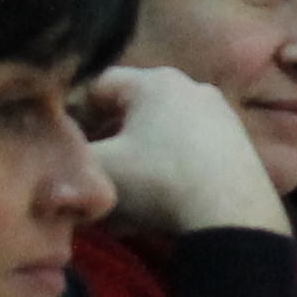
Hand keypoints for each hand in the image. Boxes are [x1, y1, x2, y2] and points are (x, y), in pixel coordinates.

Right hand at [77, 66, 288, 236]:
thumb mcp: (99, 166)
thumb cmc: (157, 180)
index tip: (63, 145)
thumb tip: (59, 154)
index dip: (72, 114)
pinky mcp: (237, 145)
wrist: (232, 214)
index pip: (97, 85)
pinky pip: (187, 152)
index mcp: (156, 81)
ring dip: (134, 161)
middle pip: (130, 110)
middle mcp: (192, 87)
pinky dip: (165, 172)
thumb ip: (68, 154)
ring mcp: (220, 115)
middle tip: (89, 172)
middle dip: (106, 141)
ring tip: (120, 196)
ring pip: (159, 134)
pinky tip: (153, 205)